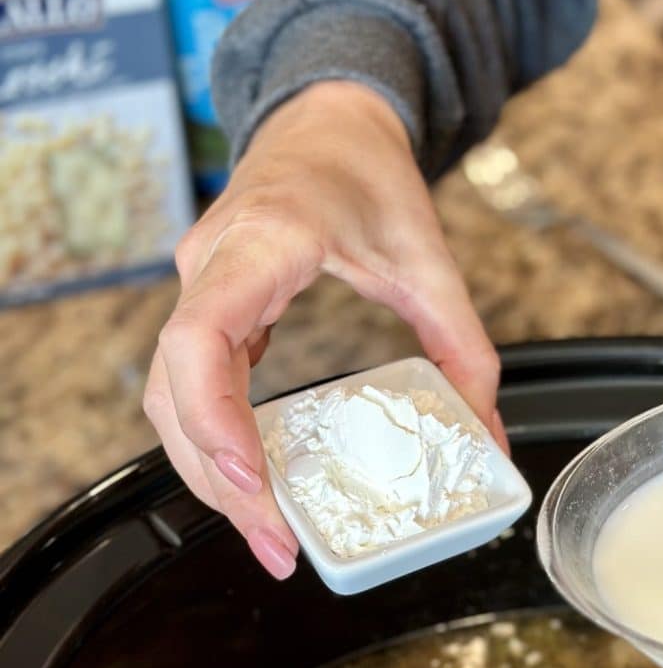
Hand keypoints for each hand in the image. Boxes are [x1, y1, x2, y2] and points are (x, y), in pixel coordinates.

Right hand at [143, 81, 504, 579]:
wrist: (326, 122)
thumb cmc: (368, 172)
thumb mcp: (431, 258)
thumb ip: (464, 347)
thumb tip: (486, 439)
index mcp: (264, 240)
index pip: (202, 336)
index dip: (213, 418)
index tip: (252, 482)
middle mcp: (212, 265)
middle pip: (175, 389)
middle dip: (218, 479)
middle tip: (279, 544)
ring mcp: (200, 285)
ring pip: (170, 395)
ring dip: (209, 472)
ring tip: (269, 536)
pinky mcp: (209, 306)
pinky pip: (190, 384)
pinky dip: (214, 441)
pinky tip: (256, 486)